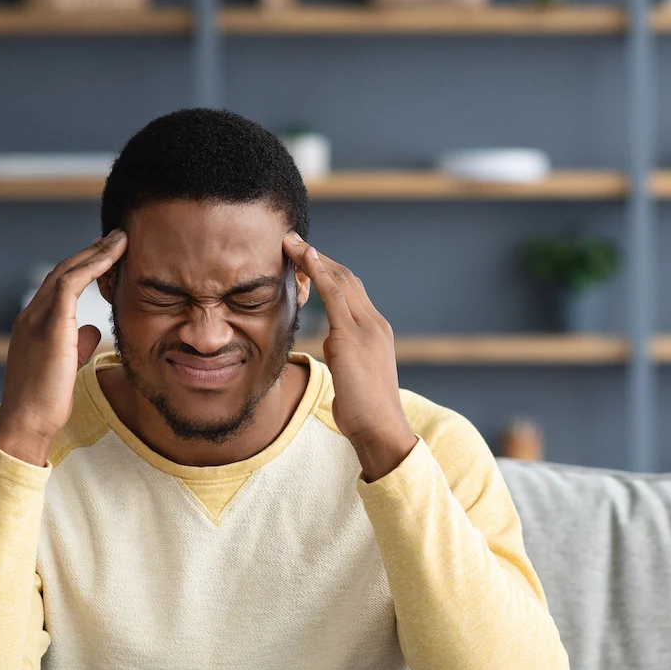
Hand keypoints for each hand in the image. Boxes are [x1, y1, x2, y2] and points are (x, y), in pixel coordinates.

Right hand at [0, 230, 126, 465]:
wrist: (26, 423)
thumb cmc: (46, 402)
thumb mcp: (66, 366)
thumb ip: (77, 344)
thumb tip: (93, 330)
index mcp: (34, 323)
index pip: (61, 285)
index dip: (86, 266)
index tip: (110, 254)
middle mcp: (31, 315)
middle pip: (63, 271)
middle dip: (92, 252)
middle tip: (119, 236)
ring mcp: (36, 318)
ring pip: (66, 272)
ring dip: (95, 252)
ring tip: (121, 239)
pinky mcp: (48, 327)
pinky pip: (69, 285)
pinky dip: (91, 267)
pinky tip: (112, 257)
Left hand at [283, 233, 414, 480]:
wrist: (380, 428)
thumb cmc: (364, 410)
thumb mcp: (352, 374)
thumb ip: (343, 352)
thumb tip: (330, 343)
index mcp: (376, 331)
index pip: (351, 291)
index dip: (328, 270)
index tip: (306, 257)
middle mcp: (374, 323)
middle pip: (347, 278)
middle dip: (319, 257)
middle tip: (292, 240)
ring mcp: (366, 327)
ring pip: (340, 280)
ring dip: (314, 258)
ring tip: (290, 243)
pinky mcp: (352, 336)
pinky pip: (334, 294)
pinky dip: (318, 272)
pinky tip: (303, 258)